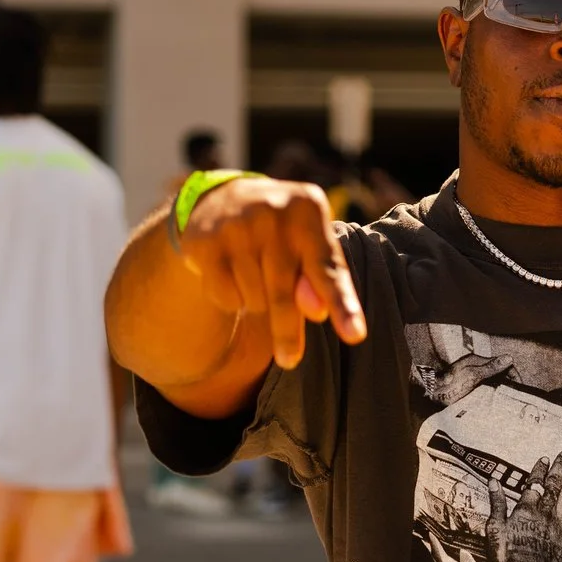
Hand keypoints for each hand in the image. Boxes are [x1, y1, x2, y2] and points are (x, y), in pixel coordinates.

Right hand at [127, 177, 366, 393]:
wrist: (218, 201)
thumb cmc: (279, 233)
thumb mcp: (306, 244)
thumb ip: (318, 277)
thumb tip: (319, 312)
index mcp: (309, 208)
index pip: (328, 268)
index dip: (343, 304)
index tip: (356, 336)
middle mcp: (274, 211)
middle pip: (285, 293)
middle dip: (287, 332)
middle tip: (290, 360)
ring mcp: (237, 225)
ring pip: (254, 300)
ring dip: (257, 303)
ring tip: (253, 274)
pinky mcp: (205, 243)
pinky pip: (226, 298)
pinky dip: (232, 300)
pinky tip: (230, 274)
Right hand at [491, 451, 561, 561]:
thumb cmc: (507, 557)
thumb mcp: (494, 528)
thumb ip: (496, 503)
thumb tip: (493, 481)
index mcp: (526, 510)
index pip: (535, 484)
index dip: (540, 470)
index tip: (546, 458)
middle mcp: (545, 514)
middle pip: (555, 486)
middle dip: (561, 468)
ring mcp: (559, 528)